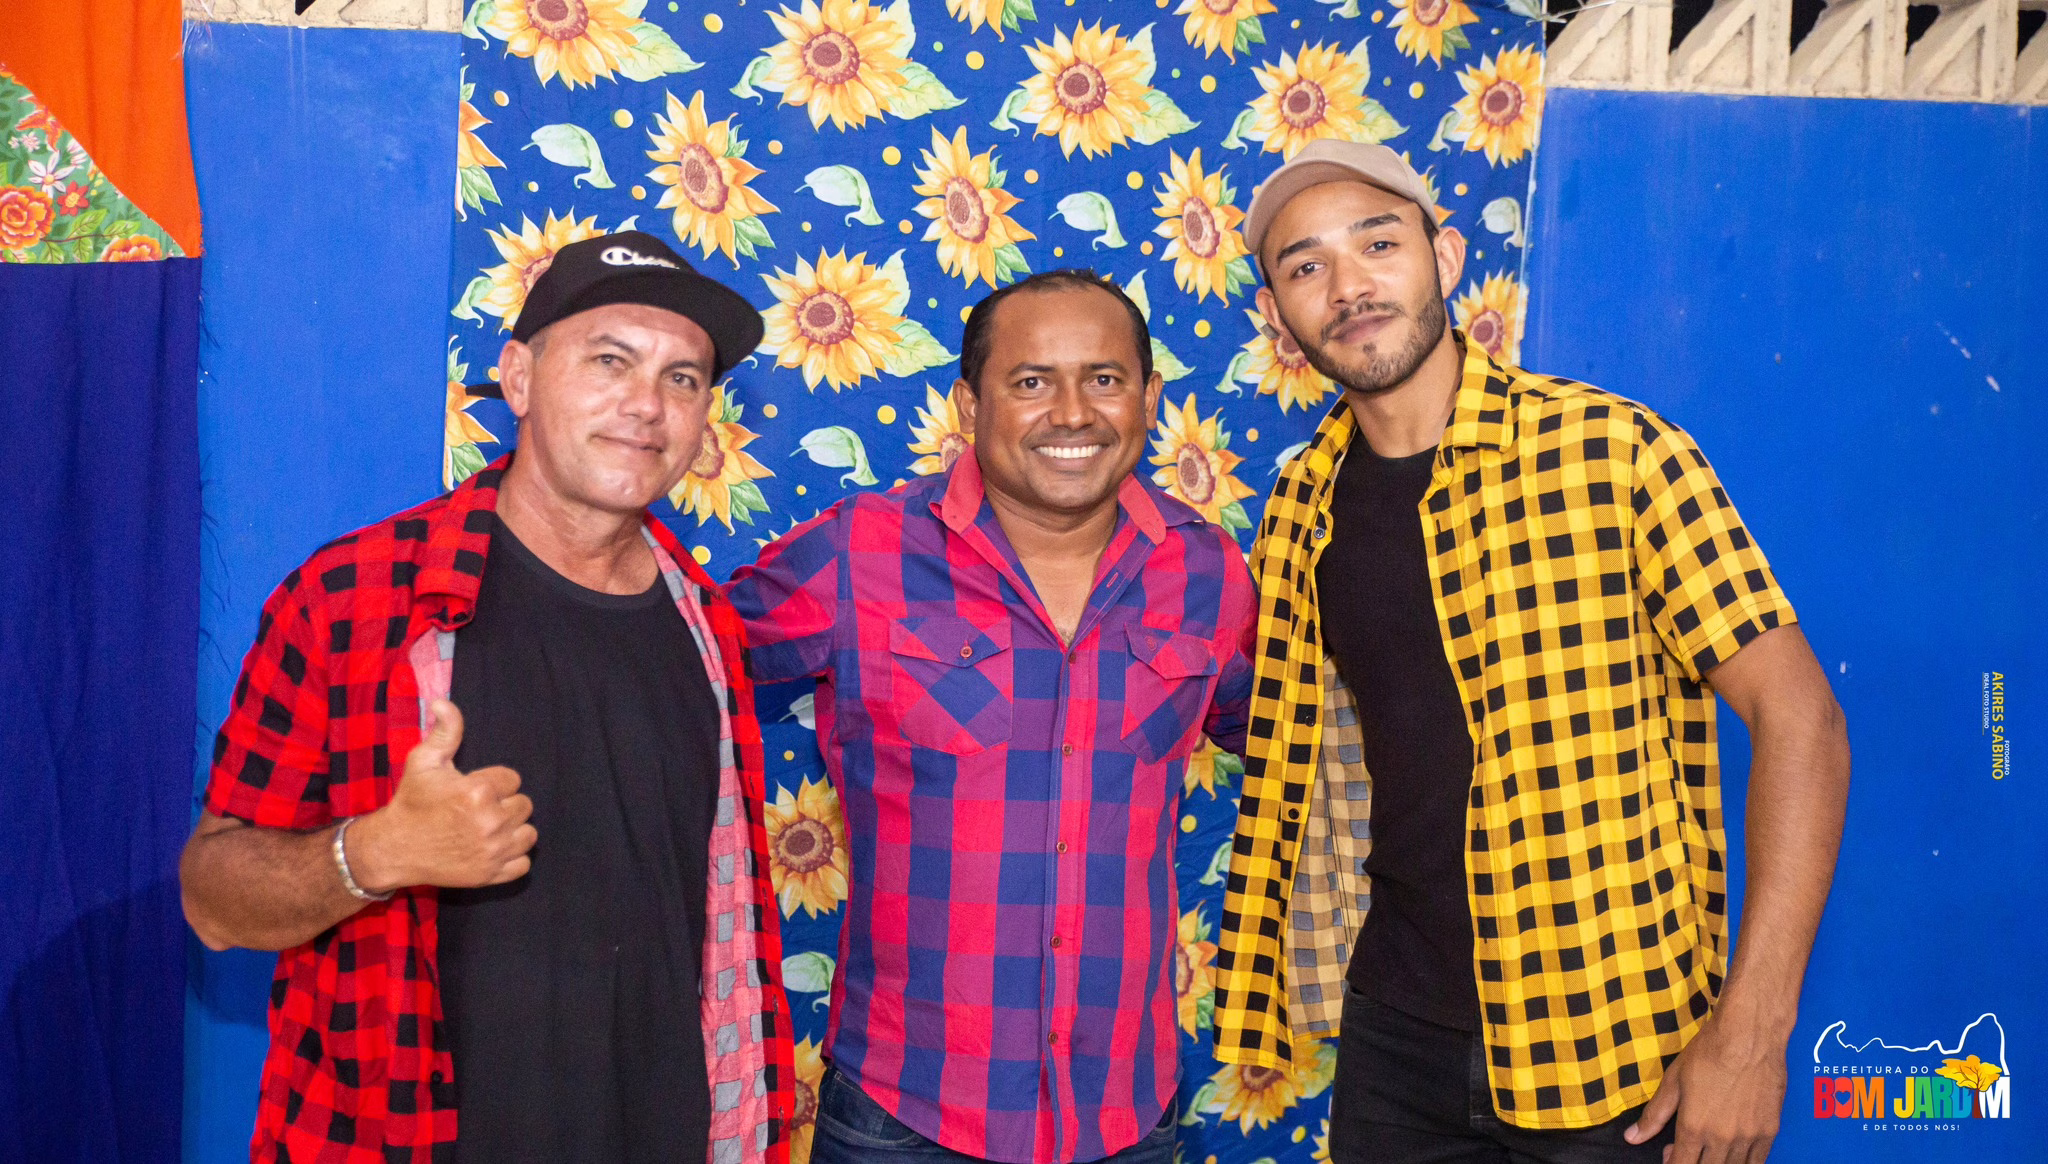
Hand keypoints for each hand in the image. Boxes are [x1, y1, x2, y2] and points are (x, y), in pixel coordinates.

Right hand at [349, 700, 535, 891]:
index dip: (494, 782)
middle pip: (524, 805)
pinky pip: (522, 863)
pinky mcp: (490, 875)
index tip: (474, 788)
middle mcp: (490, 822)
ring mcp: (492, 851)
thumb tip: (443, 702)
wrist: (394, 848)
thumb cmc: (411, 802)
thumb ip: (445, 731)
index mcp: (478, 791)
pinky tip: (492, 847)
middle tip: (478, 808)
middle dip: (504, 803)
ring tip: (488, 826)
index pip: (513, 779)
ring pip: (528, 833)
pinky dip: (512, 857)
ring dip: (513, 829)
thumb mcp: (423, 761)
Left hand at [1626, 1012, 1786, 1163]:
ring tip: (1707, 1150)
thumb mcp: (1673, 1081)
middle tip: (1685, 1150)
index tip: (1669, 1156)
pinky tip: (1732, 1154)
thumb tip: (1632, 1137)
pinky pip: (1757, 1162)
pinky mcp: (1770, 1131)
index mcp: (1694, 1127)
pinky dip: (1742, 1163)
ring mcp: (1749, 1137)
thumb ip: (1654, 1115)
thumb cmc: (1708, 1053)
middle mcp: (1722, 1138)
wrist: (1749, 1036)